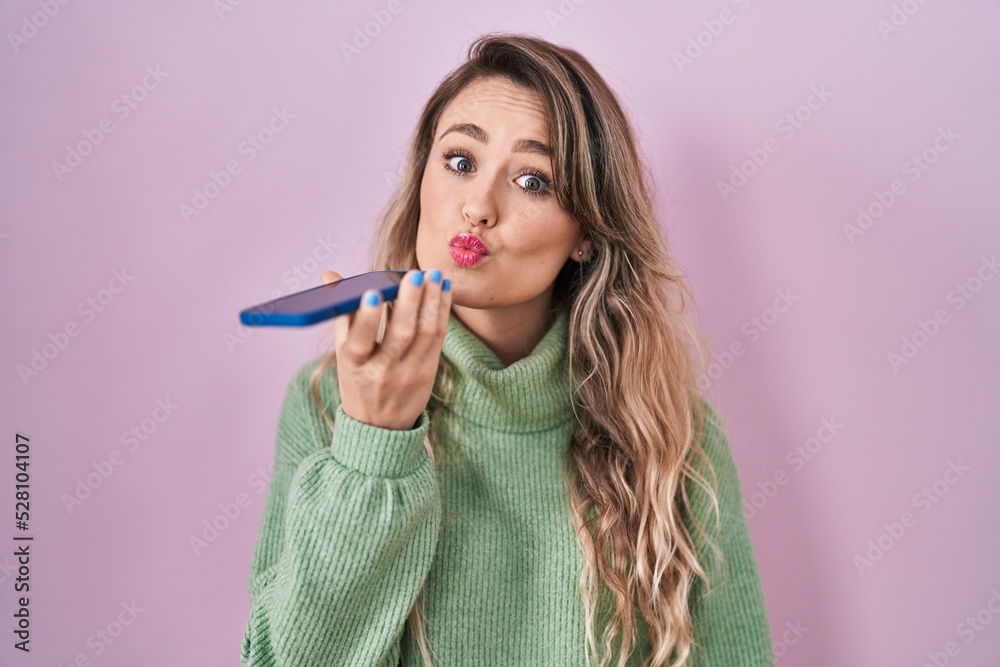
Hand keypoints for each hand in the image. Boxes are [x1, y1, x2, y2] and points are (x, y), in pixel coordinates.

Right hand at [323, 269, 451, 430]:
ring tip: (434, 275)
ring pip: (425, 333)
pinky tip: (443, 290)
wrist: (380, 427)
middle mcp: (382, 371)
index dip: (366, 318)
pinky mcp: (428, 372)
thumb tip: (330, 274)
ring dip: (432, 301)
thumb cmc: (357, 380)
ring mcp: (409, 373)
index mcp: (354, 366)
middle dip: (410, 301)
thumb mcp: (343, 353)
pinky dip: (442, 310)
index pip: (359, 341)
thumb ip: (341, 313)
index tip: (372, 293)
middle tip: (415, 274)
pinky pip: (438, 337)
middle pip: (400, 334)